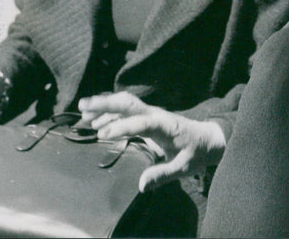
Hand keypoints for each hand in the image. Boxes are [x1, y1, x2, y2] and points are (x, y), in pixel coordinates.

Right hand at [78, 92, 225, 192]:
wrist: (206, 139)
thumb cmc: (195, 153)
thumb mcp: (184, 167)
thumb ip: (163, 175)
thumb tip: (140, 185)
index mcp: (165, 125)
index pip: (141, 122)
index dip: (122, 126)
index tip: (103, 133)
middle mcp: (155, 115)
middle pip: (129, 103)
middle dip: (106, 103)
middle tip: (83, 106)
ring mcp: (150, 114)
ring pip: (125, 104)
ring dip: (104, 106)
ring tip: (82, 114)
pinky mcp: (147, 118)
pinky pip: (126, 112)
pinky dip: (109, 114)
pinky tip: (95, 123)